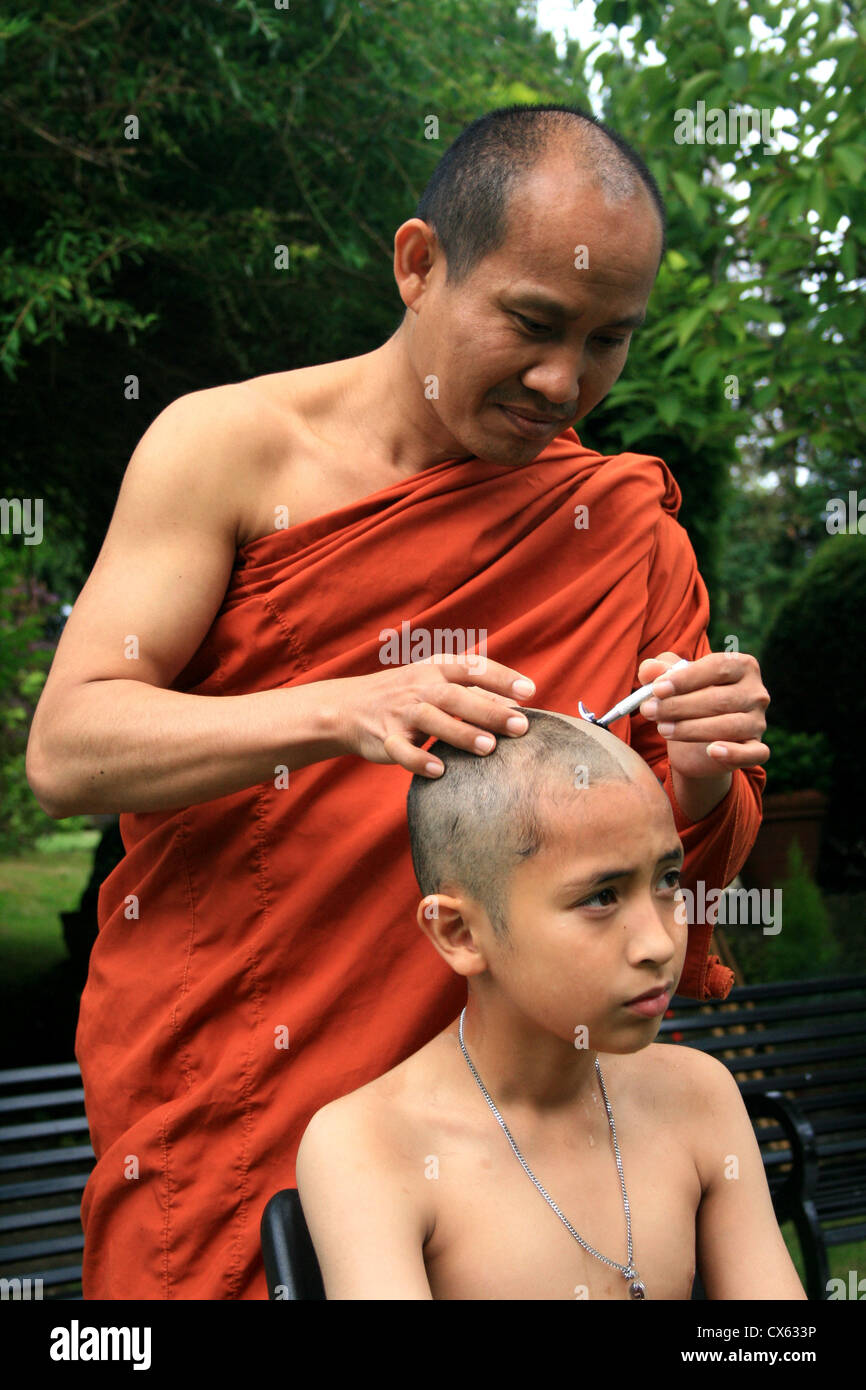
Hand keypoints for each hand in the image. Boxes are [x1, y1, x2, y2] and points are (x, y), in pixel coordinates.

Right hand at [324, 655, 535, 777]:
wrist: (349, 707)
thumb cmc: (407, 695)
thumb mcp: (436, 683)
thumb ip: (473, 692)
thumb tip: (517, 704)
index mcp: (435, 669)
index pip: (471, 667)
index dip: (501, 676)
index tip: (529, 690)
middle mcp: (419, 687)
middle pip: (456, 696)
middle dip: (489, 710)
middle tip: (521, 726)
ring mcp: (400, 712)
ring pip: (431, 720)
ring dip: (461, 734)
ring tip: (489, 748)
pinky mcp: (385, 738)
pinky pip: (401, 750)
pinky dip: (419, 760)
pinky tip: (440, 771)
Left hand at [637, 650, 769, 816]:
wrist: (697, 741)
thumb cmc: (687, 699)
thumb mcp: (671, 682)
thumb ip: (658, 671)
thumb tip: (649, 669)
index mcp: (741, 666)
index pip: (717, 667)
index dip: (686, 679)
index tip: (657, 689)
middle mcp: (756, 692)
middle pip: (720, 699)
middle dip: (679, 705)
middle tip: (649, 710)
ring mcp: (758, 721)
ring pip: (730, 726)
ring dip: (691, 729)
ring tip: (662, 729)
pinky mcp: (757, 748)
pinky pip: (754, 753)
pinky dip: (734, 753)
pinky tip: (711, 751)